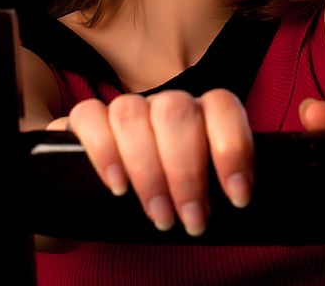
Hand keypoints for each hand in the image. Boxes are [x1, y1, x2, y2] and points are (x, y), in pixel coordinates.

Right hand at [66, 89, 253, 235]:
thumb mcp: (199, 189)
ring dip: (147, 171)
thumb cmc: (169, 195)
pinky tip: (118, 186)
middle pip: (176, 111)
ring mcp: (125, 109)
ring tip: (160, 216)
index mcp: (201, 114)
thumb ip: (216, 183)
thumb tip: (240, 200)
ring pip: (132, 113)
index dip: (233, 147)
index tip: (238, 196)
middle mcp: (164, 105)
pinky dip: (103, 152)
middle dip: (186, 172)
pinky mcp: (84, 120)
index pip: (222, 106)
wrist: (110, 197)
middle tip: (192, 219)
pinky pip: (89, 116)